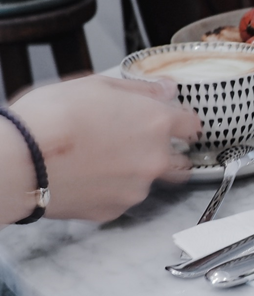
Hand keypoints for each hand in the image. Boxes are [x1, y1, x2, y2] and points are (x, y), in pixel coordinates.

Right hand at [6, 75, 200, 222]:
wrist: (19, 160)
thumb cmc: (51, 117)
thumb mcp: (96, 85)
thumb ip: (140, 90)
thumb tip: (166, 90)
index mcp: (156, 123)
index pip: (192, 125)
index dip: (183, 121)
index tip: (175, 121)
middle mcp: (155, 159)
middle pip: (180, 161)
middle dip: (167, 153)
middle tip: (137, 144)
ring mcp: (136, 189)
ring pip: (148, 181)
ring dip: (134, 172)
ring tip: (99, 159)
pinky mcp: (114, 210)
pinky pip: (121, 198)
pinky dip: (109, 189)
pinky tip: (85, 176)